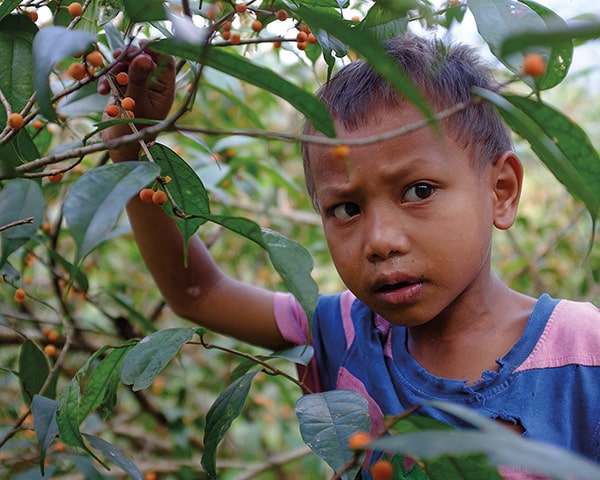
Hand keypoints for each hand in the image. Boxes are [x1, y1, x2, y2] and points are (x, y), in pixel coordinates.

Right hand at [99, 43, 175, 160]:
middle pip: (144, 59)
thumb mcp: (136, 104)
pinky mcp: (123, 91)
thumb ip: (138, 80)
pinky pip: (115, 76)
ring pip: (128, 66)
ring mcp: (137, 88)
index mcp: (164, 90)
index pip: (165, 61)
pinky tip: (102, 91)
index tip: (140, 45)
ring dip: (115, 68)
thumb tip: (144, 57)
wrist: (119, 147)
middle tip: (118, 56)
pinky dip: (107, 80)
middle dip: (130, 56)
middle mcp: (153, 87)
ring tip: (107, 80)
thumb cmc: (133, 131)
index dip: (155, 50)